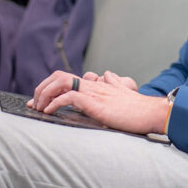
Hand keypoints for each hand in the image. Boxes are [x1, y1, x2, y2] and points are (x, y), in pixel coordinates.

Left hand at [27, 70, 167, 134]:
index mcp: (97, 85)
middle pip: (58, 76)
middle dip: (41, 89)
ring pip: (61, 82)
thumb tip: (108, 75)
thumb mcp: (122, 94)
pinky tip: (50, 112)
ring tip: (40, 108)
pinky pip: (69, 97)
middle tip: (35, 104)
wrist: (152, 113)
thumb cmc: (138, 109)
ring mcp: (94, 92)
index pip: (66, 78)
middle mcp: (93, 85)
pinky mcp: (96, 103)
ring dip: (45, 95)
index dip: (49, 87)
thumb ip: (113, 84)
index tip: (39, 100)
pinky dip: (55, 103)